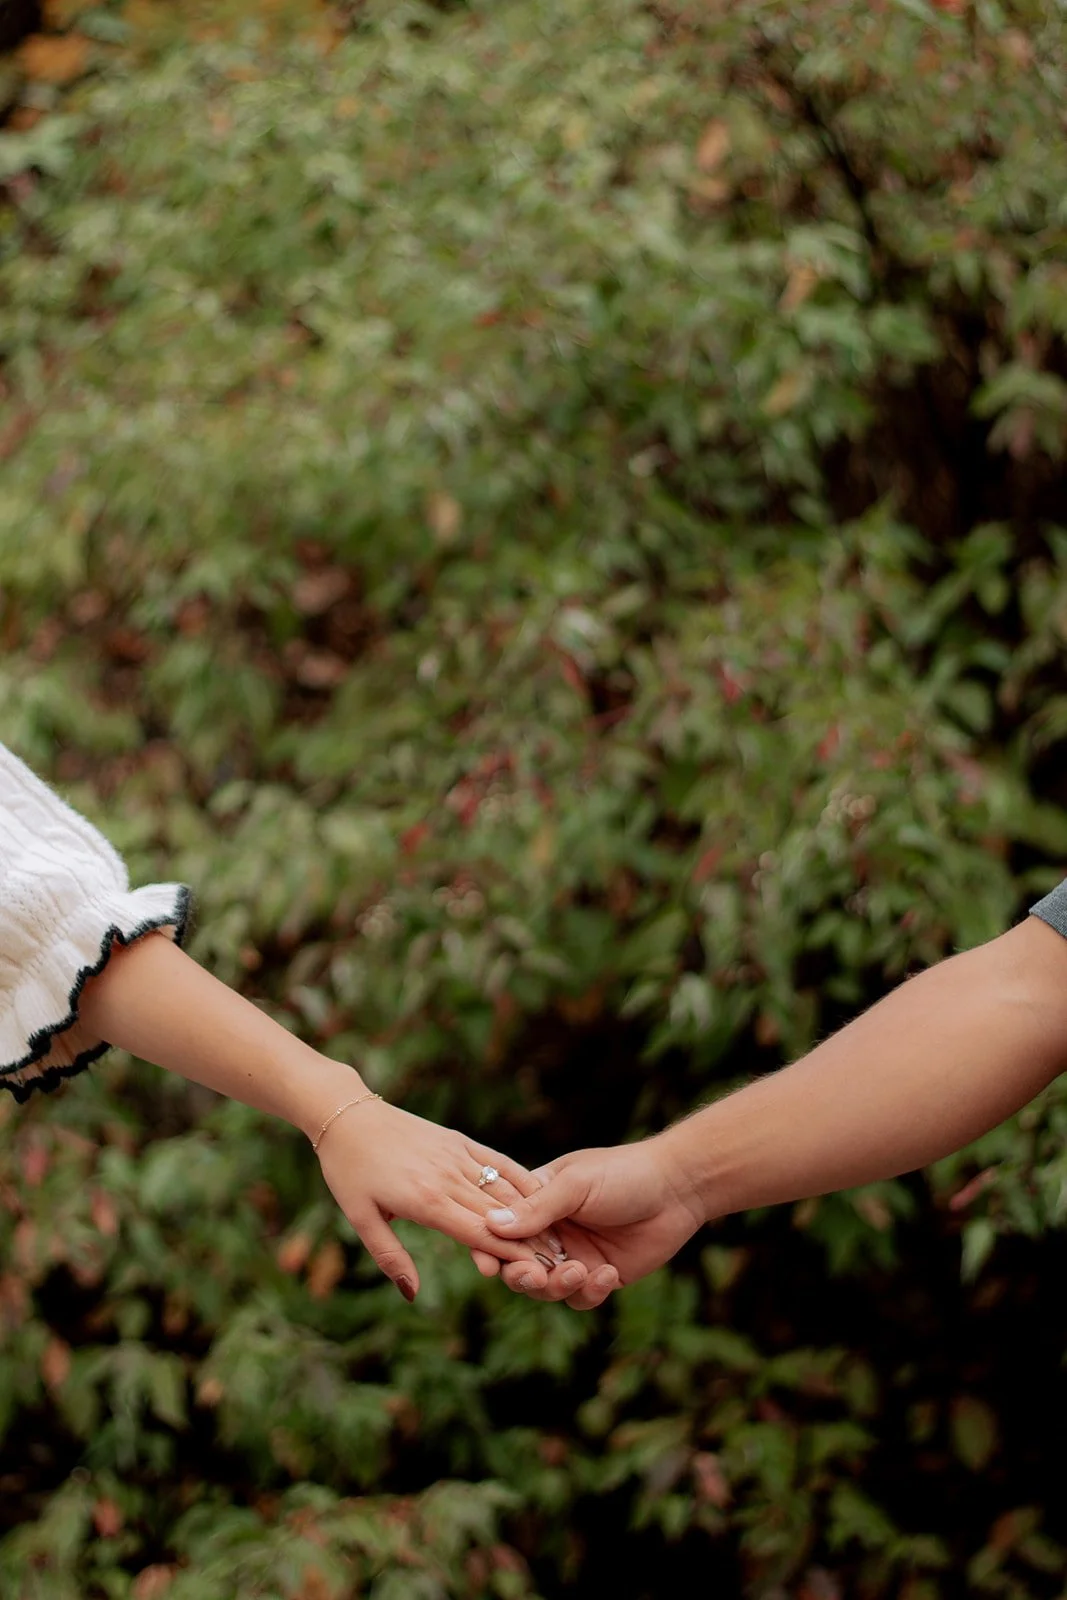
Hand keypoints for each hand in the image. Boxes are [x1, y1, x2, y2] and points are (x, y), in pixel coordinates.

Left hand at [314, 1098, 582, 1301]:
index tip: (541, 1272)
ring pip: (504, 1188)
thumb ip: (390, 1257)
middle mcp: (447, 1177)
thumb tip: (412, 1294)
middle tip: (563, 1263)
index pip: (480, 1234)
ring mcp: (455, 1155)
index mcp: (425, 1201)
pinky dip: (520, 1178)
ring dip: (533, 1213)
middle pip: (500, 1215)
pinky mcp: (458, 1140)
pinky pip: (496, 1161)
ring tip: (558, 1236)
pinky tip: (541, 1193)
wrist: (348, 1115)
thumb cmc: (348, 1171)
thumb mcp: (360, 1219)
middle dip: (532, 1240)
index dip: (513, 1254)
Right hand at [479, 1137, 705, 1309]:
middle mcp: (551, 1232)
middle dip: (521, 1275)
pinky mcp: (600, 1276)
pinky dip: (589, 1291)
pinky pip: (581, 1297)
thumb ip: (537, 1208)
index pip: (500, 1228)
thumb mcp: (576, 1184)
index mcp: (537, 1201)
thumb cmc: (623, 1173)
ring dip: (557, 1286)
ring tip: (580, 1271)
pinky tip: (607, 1274)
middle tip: (535, 1276)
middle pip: (517, 1265)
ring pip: (546, 1288)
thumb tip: (492, 1225)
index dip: (488, 1247)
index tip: (486, 1264)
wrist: (678, 1188)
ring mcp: (575, 1255)